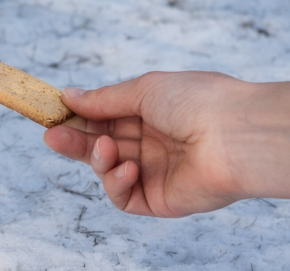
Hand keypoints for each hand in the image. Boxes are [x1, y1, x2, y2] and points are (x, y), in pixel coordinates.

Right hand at [43, 71, 289, 217]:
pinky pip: (124, 196)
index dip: (80, 116)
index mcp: (154, 111)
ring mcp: (156, 172)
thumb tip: (69, 96)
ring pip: (108, 170)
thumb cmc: (198, 101)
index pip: (107, 116)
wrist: (238, 135)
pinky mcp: (160, 200)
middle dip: (76, 141)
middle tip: (51, 136)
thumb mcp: (143, 89)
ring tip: (106, 149)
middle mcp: (154, 142)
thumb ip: (104, 100)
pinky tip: (128, 167)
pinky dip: (117, 183)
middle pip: (102, 144)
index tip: (53, 112)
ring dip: (98, 159)